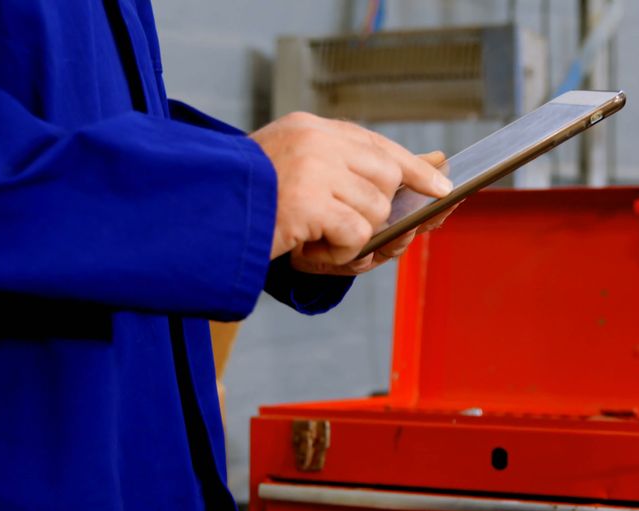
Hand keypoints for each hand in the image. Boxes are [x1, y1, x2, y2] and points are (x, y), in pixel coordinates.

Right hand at [249, 112, 452, 267]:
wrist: (195, 215)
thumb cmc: (248, 204)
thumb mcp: (302, 177)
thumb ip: (354, 171)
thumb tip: (430, 168)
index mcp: (311, 128)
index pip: (377, 144)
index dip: (412, 169)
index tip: (443, 188)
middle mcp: (315, 140)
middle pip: (386, 178)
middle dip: (376, 212)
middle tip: (344, 230)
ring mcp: (312, 168)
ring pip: (375, 209)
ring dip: (351, 237)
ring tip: (313, 238)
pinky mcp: (308, 201)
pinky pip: (356, 234)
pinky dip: (339, 252)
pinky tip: (307, 248)